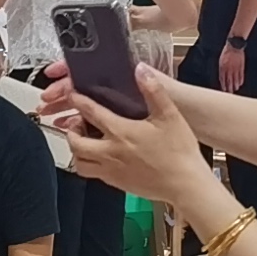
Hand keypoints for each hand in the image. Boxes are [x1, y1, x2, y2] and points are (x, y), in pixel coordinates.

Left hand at [51, 65, 226, 213]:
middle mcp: (110, 153)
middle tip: (77, 122)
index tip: (72, 94)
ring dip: (77, 151)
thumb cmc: (179, 152)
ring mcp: (112, 171)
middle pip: (75, 143)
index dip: (77, 101)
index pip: (90, 113)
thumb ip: (153, 90)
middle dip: (71, 130)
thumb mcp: (169, 115)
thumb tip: (140, 69)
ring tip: (85, 142)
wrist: (185, 186)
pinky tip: (102, 157)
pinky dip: (90, 164)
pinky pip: (93, 175)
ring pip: (80, 163)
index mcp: (121, 132)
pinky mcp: (117, 184)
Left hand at [217, 42, 246, 91]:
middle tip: (230, 92)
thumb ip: (222, 69)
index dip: (223, 85)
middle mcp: (228, 68)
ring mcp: (235, 68)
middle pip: (229, 80)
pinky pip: (241, 75)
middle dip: (229, 87)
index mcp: (222, 67)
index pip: (222, 79)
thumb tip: (222, 77)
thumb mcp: (221, 60)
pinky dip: (241, 80)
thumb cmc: (226, 52)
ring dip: (235, 85)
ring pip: (235, 79)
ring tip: (235, 89)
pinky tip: (240, 83)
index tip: (224, 89)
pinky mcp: (241, 66)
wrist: (234, 45)